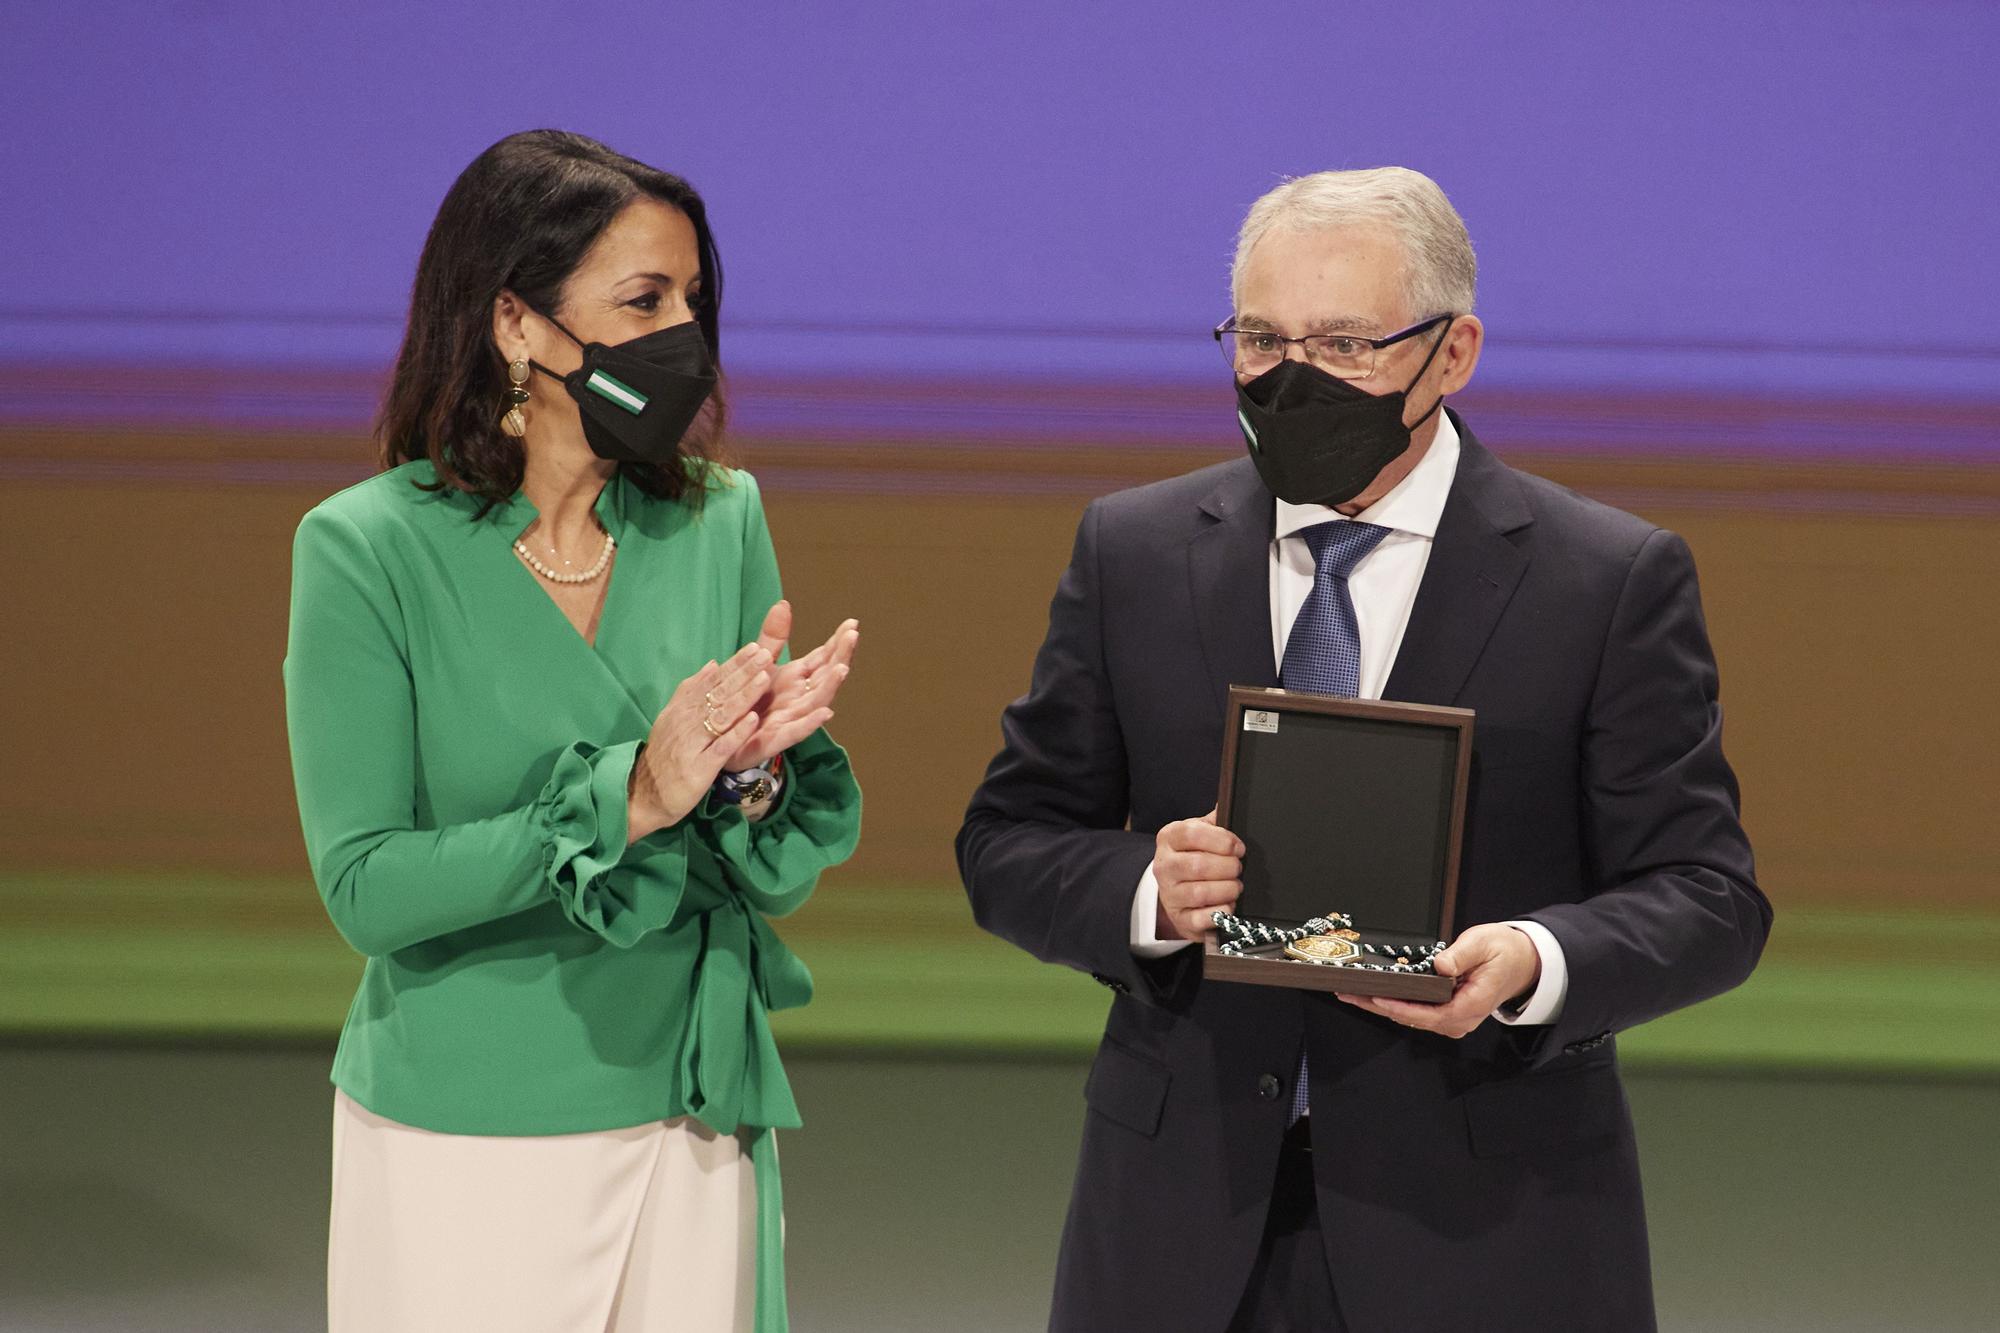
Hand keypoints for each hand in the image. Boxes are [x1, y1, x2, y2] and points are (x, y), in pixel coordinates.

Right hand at [626, 642, 771, 841]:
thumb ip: (692, 690)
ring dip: (744, 696)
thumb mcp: (673, 718)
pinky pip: (721, 747)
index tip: (756, 648)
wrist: (643, 793)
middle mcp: (687, 721)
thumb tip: (712, 664)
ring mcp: (693, 743)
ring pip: (722, 715)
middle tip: (766, 654)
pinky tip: (753, 720)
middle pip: (720, 693)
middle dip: (744, 673)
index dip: (735, 664)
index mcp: (683, 708)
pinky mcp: (699, 767)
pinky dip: (737, 733)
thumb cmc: (665, 755)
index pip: (713, 681)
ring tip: (764, 678)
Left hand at [724, 601, 858, 770]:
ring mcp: (791, 719)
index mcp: (796, 679)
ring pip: (816, 702)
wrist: (722, 739)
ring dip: (831, 686)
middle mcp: (799, 698)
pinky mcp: (775, 740)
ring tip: (842, 669)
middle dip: (840, 656)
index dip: (838, 642)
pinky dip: (811, 723)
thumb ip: (773, 638)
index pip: (823, 658)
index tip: (851, 624)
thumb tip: (784, 603)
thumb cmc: (747, 702)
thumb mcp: (759, 664)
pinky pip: (796, 731)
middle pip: (826, 676)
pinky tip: (825, 713)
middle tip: (852, 636)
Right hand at [1152, 810, 1243, 940]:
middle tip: (1238, 868)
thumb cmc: (1194, 856)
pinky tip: (1228, 905)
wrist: (1177, 891)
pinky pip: (1201, 918)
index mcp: (1169, 838)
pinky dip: (1221, 912)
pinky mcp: (1180, 918)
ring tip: (1236, 886)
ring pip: (1200, 893)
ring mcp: (1169, 894)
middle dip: (1228, 867)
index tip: (1239, 847)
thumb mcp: (1200, 833)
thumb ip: (1214, 821)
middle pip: (1198, 865)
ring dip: (1227, 889)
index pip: (1192, 833)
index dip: (1222, 840)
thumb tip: (1229, 802)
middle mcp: (1164, 866)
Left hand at [1336, 923, 1541, 1037]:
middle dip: (1378, 1007)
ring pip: (1411, 1017)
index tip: (1374, 998)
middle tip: (1348, 994)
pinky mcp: (1447, 1013)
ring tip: (1352, 993)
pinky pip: (1417, 1012)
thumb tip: (1440, 966)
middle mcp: (1460, 1020)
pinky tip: (1374, 994)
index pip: (1427, 1014)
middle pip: (1412, 1019)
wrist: (1523, 961)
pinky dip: (1394, 1003)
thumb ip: (1461, 955)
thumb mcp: (1484, 944)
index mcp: (1470, 1006)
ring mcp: (1453, 1019)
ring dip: (1382, 1006)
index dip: (1398, 1007)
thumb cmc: (1504, 951)